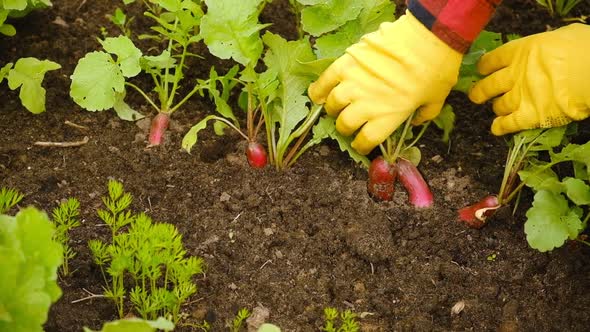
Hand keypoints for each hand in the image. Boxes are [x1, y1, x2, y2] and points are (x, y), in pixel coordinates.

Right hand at [308, 11, 461, 154]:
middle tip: (348, 122)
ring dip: (333, 108)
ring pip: (333, 104)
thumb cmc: (436, 69)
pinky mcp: (346, 64)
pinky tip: (317, 95)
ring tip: (335, 106)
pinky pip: (325, 81)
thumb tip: (415, 121)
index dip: (362, 145)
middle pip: (345, 124)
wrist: (427, 39)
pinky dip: (318, 90)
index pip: (365, 140)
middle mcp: (367, 105)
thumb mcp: (436, 99)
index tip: (361, 144)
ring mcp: (354, 84)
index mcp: (388, 118)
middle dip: (345, 127)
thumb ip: (423, 114)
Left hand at [469, 24, 589, 134]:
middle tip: (476, 95)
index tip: (481, 69)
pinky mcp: (528, 116)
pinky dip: (500, 127)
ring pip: (499, 106)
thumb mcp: (562, 36)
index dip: (485, 65)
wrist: (589, 71)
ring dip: (497, 108)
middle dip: (480, 91)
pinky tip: (496, 128)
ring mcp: (519, 97)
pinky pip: (508, 124)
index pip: (493, 59)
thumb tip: (548, 48)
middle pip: (488, 85)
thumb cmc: (581, 48)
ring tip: (498, 109)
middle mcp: (514, 75)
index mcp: (521, 52)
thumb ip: (546, 46)